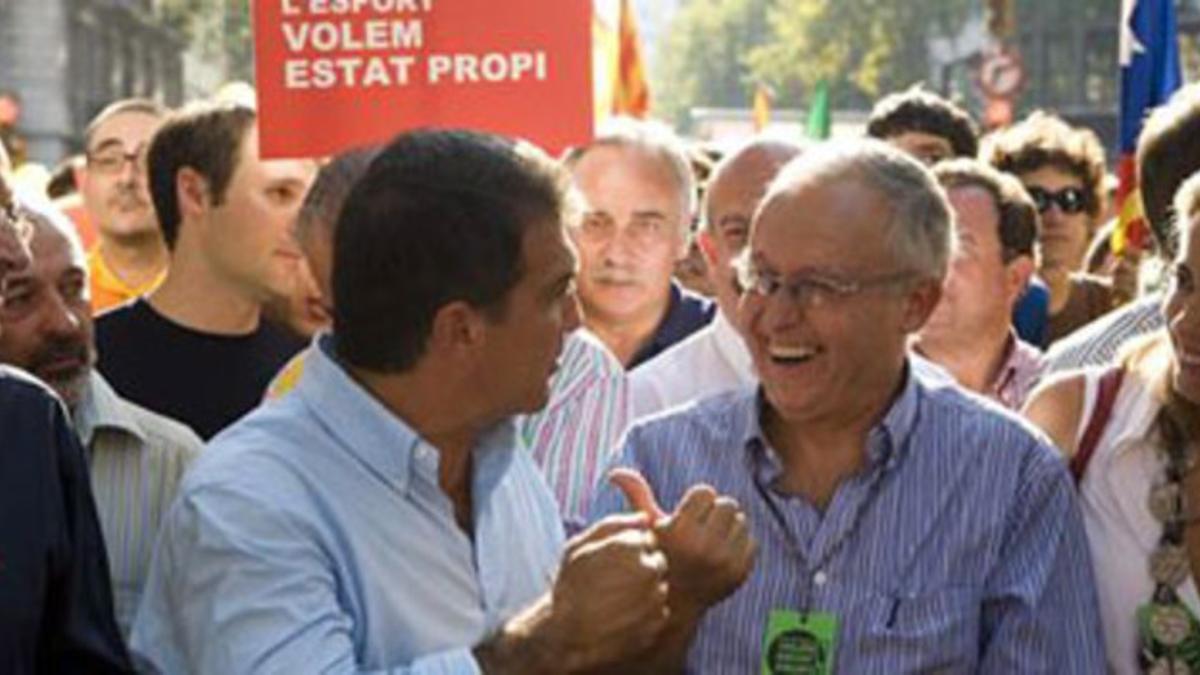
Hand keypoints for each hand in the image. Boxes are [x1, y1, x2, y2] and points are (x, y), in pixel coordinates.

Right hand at [549, 513, 670, 669]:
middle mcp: (648, 569)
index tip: (610, 564)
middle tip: (613, 583)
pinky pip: (659, 611)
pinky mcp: (657, 622)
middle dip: (640, 568)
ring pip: (659, 586)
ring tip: (615, 602)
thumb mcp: (578, 547)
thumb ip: (613, 525)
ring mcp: (654, 597)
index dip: (627, 550)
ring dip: (645, 591)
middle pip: (657, 560)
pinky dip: (645, 613)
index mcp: (630, 546)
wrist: (564, 635)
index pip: (646, 538)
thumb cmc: (569, 587)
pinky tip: (622, 617)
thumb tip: (644, 518)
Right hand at [610, 468, 756, 611]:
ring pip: (741, 521)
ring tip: (709, 541)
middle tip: (701, 527)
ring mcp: (725, 562)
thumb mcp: (647, 527)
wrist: (675, 601)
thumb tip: (615, 472)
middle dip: (715, 512)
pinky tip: (720, 555)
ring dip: (728, 527)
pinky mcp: (740, 573)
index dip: (696, 502)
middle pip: (728, 504)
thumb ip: (636, 496)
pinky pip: (751, 542)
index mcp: (681, 531)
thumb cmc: (659, 554)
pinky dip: (739, 545)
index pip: (706, 492)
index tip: (686, 517)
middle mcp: (704, 547)